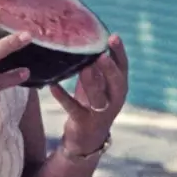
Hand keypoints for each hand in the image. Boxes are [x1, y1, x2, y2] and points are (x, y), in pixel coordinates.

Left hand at [48, 33, 127, 154]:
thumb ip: (96, 67)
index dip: (119, 53)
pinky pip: (73, 108)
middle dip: (110, 69)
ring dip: (91, 82)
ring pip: (99, 97)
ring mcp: (100, 113)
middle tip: (102, 54)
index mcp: (119, 87)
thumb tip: (87, 38)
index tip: (113, 37)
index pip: (123, 67)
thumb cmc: (92, 105)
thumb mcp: (97, 84)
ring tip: (84, 67)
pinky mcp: (84, 123)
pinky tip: (53, 86)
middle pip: (117, 83)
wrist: (86, 140)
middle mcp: (114, 100)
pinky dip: (63, 97)